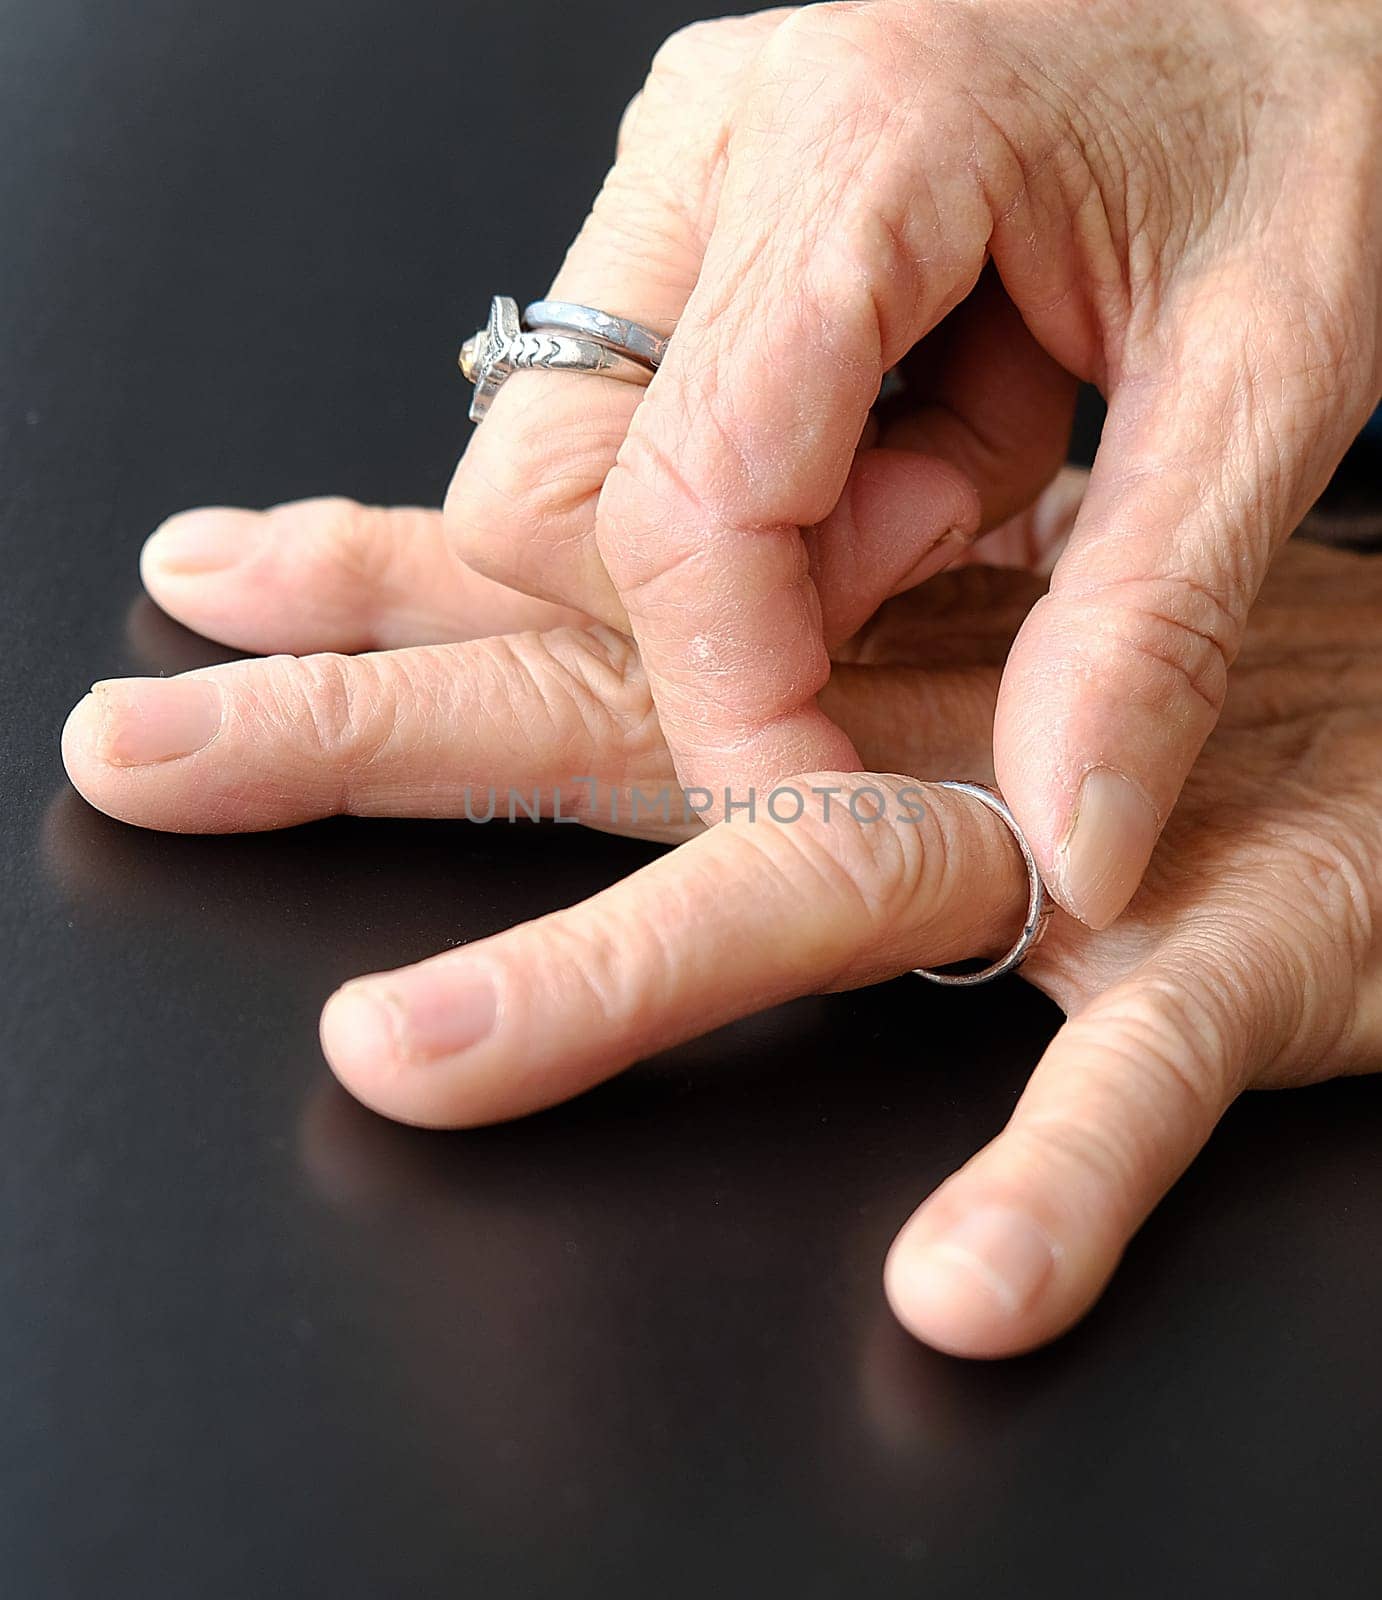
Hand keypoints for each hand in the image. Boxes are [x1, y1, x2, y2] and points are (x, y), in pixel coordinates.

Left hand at [62, 482, 1381, 1355]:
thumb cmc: (1198, 707)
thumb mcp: (970, 664)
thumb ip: (813, 670)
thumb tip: (658, 655)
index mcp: (859, 667)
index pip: (588, 611)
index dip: (389, 587)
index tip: (207, 578)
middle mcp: (920, 735)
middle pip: (608, 724)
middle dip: (368, 735)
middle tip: (149, 750)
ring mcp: (1067, 846)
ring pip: (816, 891)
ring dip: (609, 980)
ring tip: (418, 1051)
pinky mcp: (1233, 959)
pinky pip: (1128, 1083)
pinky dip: (1053, 1182)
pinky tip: (960, 1286)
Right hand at [439, 0, 1380, 929]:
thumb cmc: (1297, 106)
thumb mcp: (1272, 380)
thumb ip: (1152, 628)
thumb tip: (1061, 840)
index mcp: (864, 136)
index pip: (685, 502)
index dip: (739, 703)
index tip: (829, 811)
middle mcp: (724, 141)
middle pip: (556, 498)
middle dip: (742, 607)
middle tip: (939, 547)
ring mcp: (692, 172)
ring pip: (584, 480)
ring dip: (777, 549)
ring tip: (960, 464)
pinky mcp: (701, 220)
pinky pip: (650, 435)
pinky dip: (788, 499)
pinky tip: (923, 426)